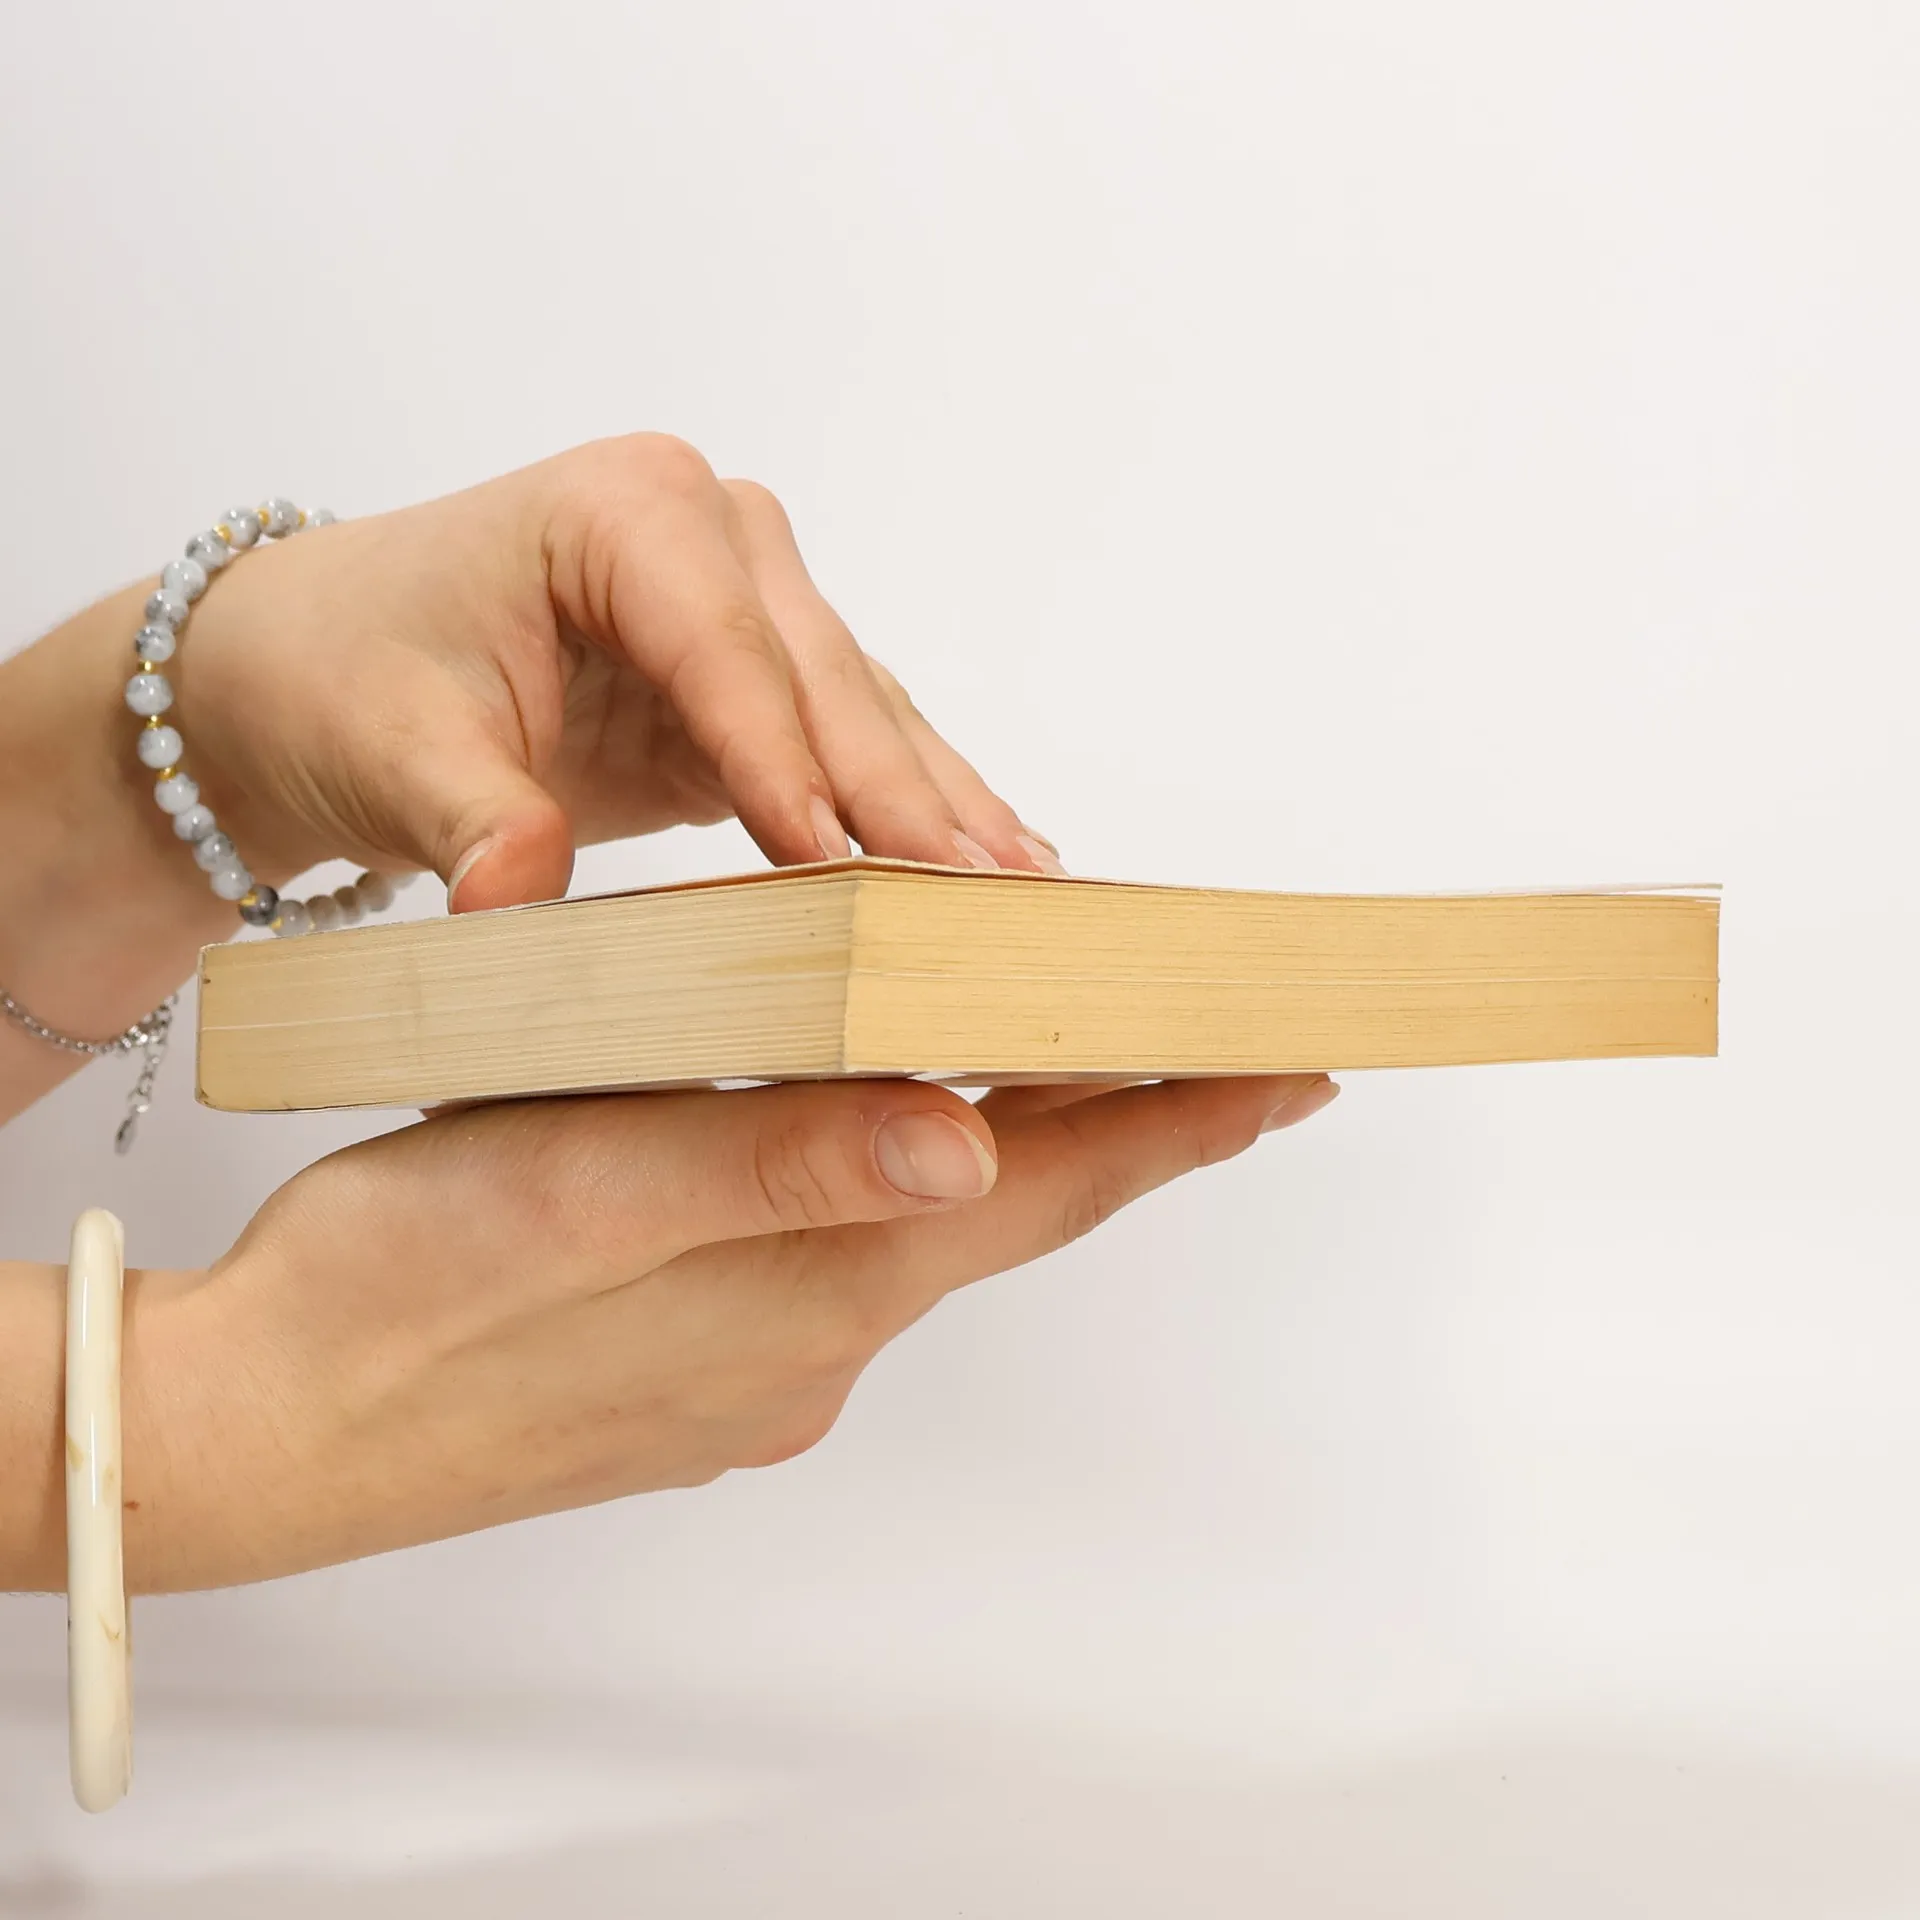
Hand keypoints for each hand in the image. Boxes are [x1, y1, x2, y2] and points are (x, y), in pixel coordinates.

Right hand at [1, 1071, 1335, 1592]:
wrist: (260, 1426)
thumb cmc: (397, 1294)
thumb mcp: (581, 1191)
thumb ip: (780, 1168)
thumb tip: (967, 1151)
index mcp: (811, 1278)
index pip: (1051, 1184)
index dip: (1179, 1120)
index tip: (1294, 1067)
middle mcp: (812, 1334)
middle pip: (1011, 1206)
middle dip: (1119, 1119)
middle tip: (1214, 1043)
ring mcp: (755, 1362)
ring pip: (922, 1225)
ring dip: (1003, 1143)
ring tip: (1059, 1054)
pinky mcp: (692, 1363)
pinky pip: (835, 1254)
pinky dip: (886, 1177)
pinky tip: (866, 1128)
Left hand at [174, 436, 1063, 911]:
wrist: (323, 668)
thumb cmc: (347, 676)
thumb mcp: (392, 749)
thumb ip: (471, 819)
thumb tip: (514, 902)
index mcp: (622, 510)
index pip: (725, 648)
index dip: (784, 763)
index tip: (838, 865)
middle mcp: (709, 535)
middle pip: (823, 681)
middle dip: (896, 797)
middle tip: (975, 899)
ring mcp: (748, 602)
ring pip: (865, 713)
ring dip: (938, 807)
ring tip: (1024, 892)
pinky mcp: (760, 680)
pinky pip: (855, 743)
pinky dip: (918, 806)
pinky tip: (1000, 859)